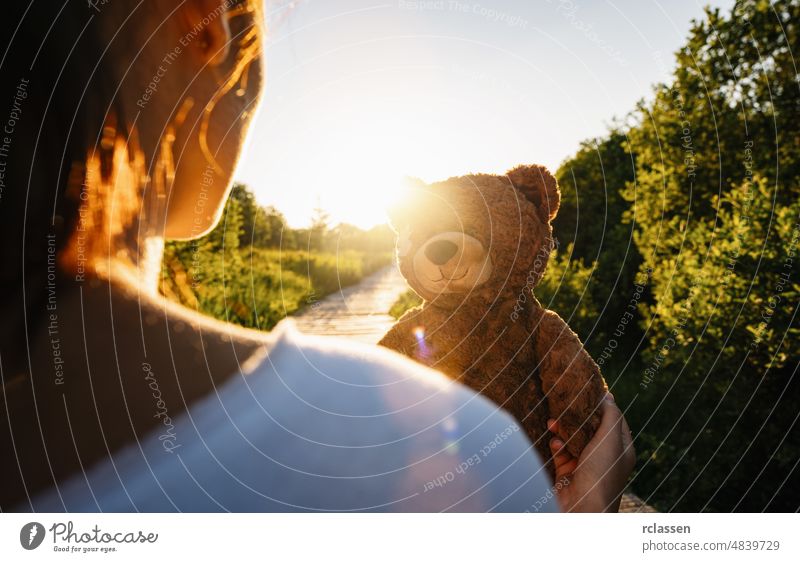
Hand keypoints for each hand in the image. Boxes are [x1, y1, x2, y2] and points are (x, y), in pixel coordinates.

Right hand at [547, 392, 635, 511]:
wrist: (581, 507)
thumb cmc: (601, 473)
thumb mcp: (610, 439)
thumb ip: (610, 415)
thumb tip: (608, 395)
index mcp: (621, 449)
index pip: (615, 420)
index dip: (604, 405)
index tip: (590, 390)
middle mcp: (605, 457)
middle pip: (592, 428)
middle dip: (579, 416)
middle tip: (567, 402)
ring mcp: (585, 465)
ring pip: (574, 439)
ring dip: (563, 429)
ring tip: (553, 421)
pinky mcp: (567, 473)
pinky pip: (561, 453)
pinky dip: (557, 445)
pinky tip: (554, 442)